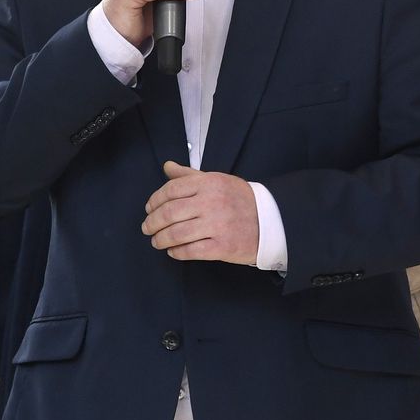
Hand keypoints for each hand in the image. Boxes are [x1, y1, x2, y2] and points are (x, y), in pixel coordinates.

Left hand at [142, 161, 258, 263]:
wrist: (272, 220)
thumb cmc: (241, 200)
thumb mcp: (217, 180)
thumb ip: (190, 175)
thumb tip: (167, 167)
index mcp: (209, 183)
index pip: (171, 190)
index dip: (154, 201)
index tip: (149, 209)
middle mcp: (211, 202)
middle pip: (169, 213)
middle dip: (152, 223)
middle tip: (147, 228)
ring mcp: (217, 225)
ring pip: (176, 234)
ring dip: (161, 239)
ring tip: (156, 241)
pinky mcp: (223, 246)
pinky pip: (191, 251)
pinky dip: (177, 252)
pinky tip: (173, 251)